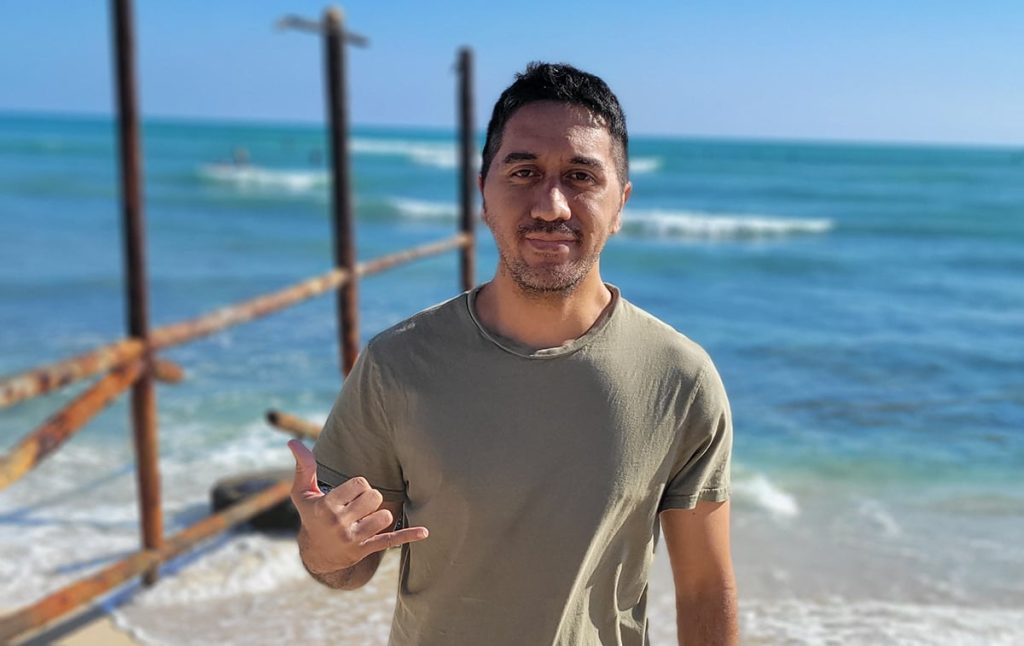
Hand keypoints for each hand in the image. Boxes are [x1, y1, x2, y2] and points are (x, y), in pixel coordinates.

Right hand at [288, 439, 428, 574]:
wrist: (318, 554)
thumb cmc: (311, 516)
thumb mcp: (302, 493)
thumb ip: (303, 467)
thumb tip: (293, 441)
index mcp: (326, 507)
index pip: (360, 484)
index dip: (359, 485)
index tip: (350, 493)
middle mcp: (339, 523)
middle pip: (374, 497)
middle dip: (370, 498)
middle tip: (358, 506)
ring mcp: (353, 538)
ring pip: (384, 515)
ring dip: (379, 514)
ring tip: (366, 518)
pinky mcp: (366, 549)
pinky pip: (391, 540)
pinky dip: (408, 535)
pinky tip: (425, 532)